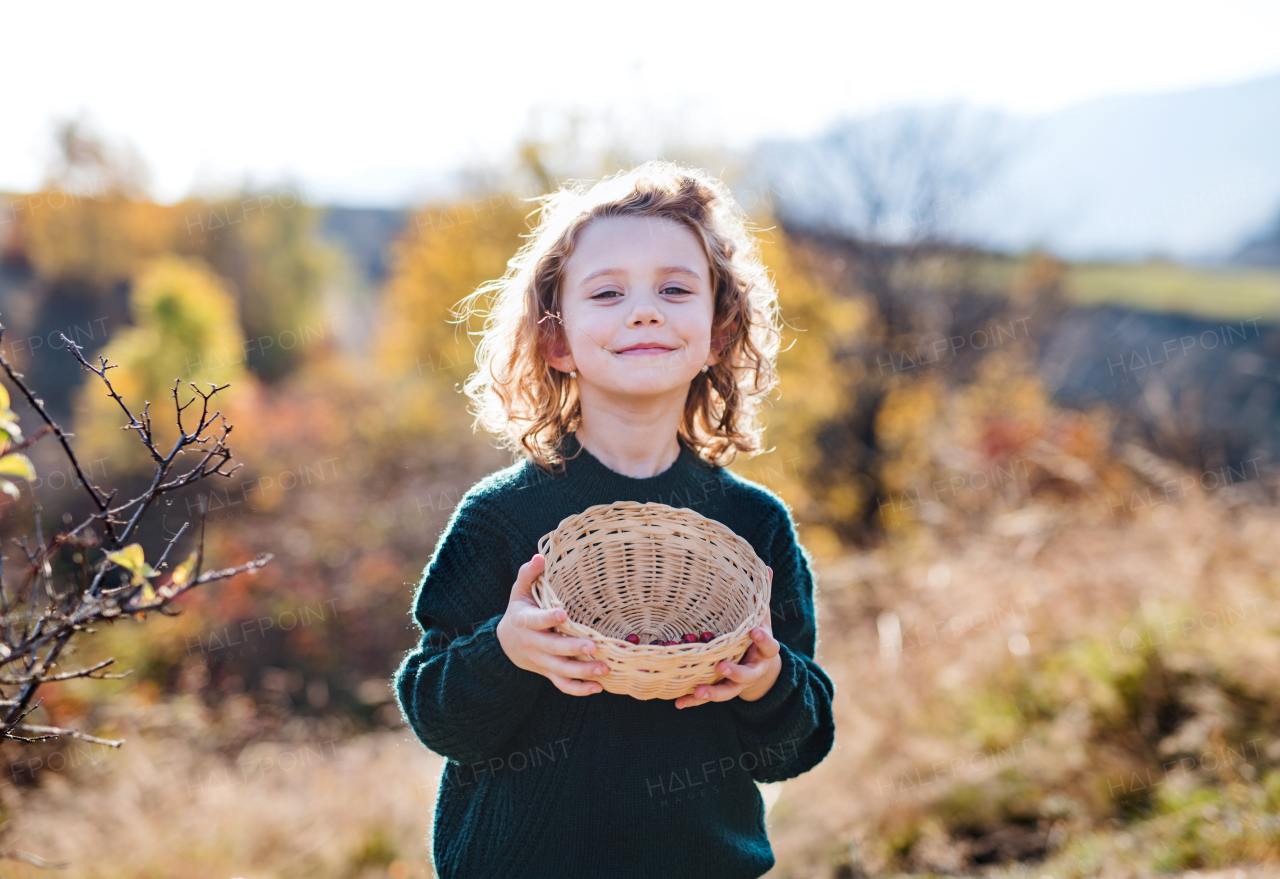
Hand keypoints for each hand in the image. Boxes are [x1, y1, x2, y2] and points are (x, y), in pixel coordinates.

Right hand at [496, 553, 608, 696]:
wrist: (506, 644)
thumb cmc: (520, 610)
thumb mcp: (519, 591)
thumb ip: (529, 574)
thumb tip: (540, 556)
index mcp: (525, 622)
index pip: (536, 621)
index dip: (548, 618)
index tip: (563, 614)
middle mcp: (533, 644)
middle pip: (553, 649)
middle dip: (573, 648)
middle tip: (594, 646)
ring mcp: (541, 661)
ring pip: (560, 670)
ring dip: (582, 671)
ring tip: (603, 668)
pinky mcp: (548, 673)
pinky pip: (562, 685)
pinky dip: (579, 689)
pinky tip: (598, 687)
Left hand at [675, 566, 780, 708]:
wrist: (764, 673)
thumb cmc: (757, 638)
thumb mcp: (762, 618)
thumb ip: (761, 597)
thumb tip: (764, 566)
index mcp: (763, 651)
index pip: (768, 645)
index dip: (763, 639)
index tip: (754, 631)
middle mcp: (752, 670)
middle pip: (747, 674)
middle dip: (735, 671)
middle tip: (722, 666)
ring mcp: (737, 684)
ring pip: (727, 691)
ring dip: (712, 692)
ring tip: (697, 691)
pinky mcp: (722, 691)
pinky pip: (708, 697)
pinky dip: (693, 701)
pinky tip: (678, 703)